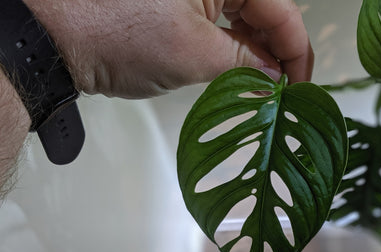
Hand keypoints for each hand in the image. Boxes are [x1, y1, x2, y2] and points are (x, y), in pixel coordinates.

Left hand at [23, 0, 313, 97]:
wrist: (58, 35)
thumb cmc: (116, 33)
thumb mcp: (195, 56)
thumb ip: (244, 64)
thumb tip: (273, 77)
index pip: (281, 9)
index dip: (296, 51)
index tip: (299, 85)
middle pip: (264, 11)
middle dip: (277, 52)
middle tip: (283, 90)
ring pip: (243, 18)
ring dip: (255, 52)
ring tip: (261, 85)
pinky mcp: (178, 3)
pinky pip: (218, 23)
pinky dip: (231, 48)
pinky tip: (236, 69)